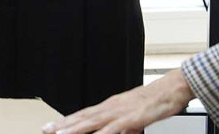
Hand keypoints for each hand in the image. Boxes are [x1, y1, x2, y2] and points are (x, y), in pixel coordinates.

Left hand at [41, 70, 192, 133]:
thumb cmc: (155, 100)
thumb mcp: (134, 115)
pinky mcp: (133, 117)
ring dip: (75, 129)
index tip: (51, 127)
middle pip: (82, 117)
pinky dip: (103, 133)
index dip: (66, 122)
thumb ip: (122, 126)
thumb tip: (113, 133)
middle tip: (45, 130)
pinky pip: (115, 128)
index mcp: (110, 106)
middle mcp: (111, 107)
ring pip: (93, 122)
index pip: (83, 115)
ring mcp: (120, 112)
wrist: (172, 88)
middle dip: (63, 125)